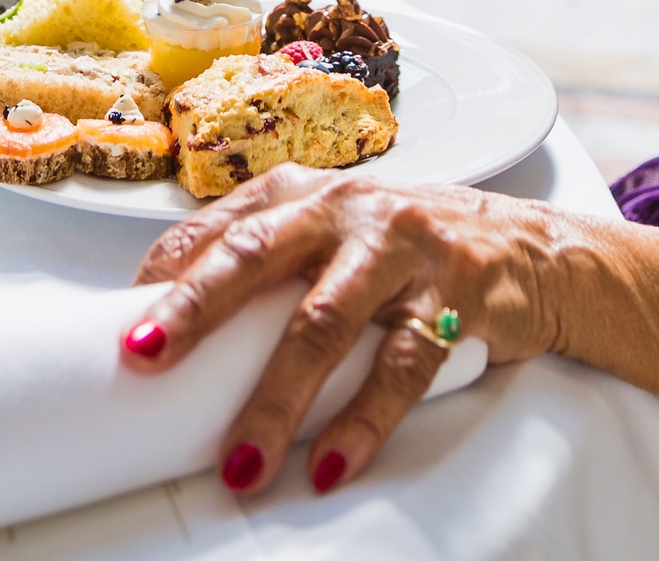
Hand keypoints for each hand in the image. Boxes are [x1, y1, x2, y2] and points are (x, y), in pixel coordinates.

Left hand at [120, 171, 580, 495]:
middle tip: (146, 358)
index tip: (123, 329)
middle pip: (256, 256)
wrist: (535, 249)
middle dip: (196, 309)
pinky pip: (401, 367)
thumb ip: (273, 263)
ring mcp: (401, 249)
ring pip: (323, 324)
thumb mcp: (337, 235)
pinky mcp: (455, 294)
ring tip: (241, 463)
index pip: (219, 228)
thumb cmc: (411, 250)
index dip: (167, 275)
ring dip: (276, 401)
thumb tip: (179, 323)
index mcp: (306, 195)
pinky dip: (363, 422)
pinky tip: (331, 464)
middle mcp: (347, 210)